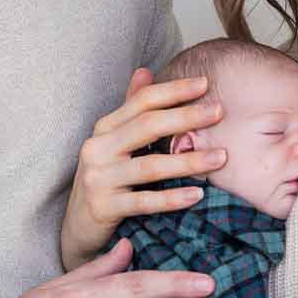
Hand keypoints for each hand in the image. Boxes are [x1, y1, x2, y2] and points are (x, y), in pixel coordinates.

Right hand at [61, 69, 228, 269]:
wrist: (77, 226)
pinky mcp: (103, 208)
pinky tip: (197, 195)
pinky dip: (171, 198)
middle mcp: (97, 148)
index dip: (173, 90)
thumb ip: (131, 110)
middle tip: (219, 111)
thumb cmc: (105, 178)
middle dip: (186, 116)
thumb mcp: (113, 142)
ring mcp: (99, 178)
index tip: (205, 83)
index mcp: (104, 128)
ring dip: (188, 161)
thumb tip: (145, 71)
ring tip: (221, 157)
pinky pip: (144, 202)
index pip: (141, 101)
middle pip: (147, 126)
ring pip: (149, 166)